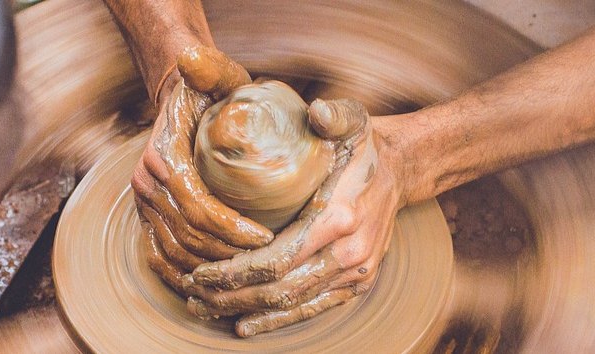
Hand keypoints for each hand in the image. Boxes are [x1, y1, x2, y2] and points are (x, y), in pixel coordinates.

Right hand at [131, 46, 267, 292]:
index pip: (198, 206)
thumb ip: (211, 69)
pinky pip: (158, 257)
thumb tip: (192, 58)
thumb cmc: (208, 91)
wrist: (179, 100)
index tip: (267, 237)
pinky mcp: (146, 217)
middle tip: (267, 262)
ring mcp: (143, 204)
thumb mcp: (215, 75)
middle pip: (187, 236)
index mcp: (162, 157)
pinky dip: (182, 276)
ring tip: (248, 275)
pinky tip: (210, 288)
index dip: (231, 229)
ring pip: (175, 253)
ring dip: (211, 269)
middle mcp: (145, 184)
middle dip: (228, 256)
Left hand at [181, 99, 410, 336]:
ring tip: (206, 308)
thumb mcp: (352, 119)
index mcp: (339, 217)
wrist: (401, 170)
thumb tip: (317, 110)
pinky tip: (245, 324)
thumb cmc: (364, 145)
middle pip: (279, 289)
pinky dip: (278, 321)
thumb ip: (332, 115)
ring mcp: (355, 273)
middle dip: (231, 296)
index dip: (235, 272)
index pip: (278, 259)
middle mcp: (349, 253)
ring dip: (247, 311)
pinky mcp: (357, 284)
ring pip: (292, 303)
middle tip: (192, 294)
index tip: (200, 271)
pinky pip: (313, 309)